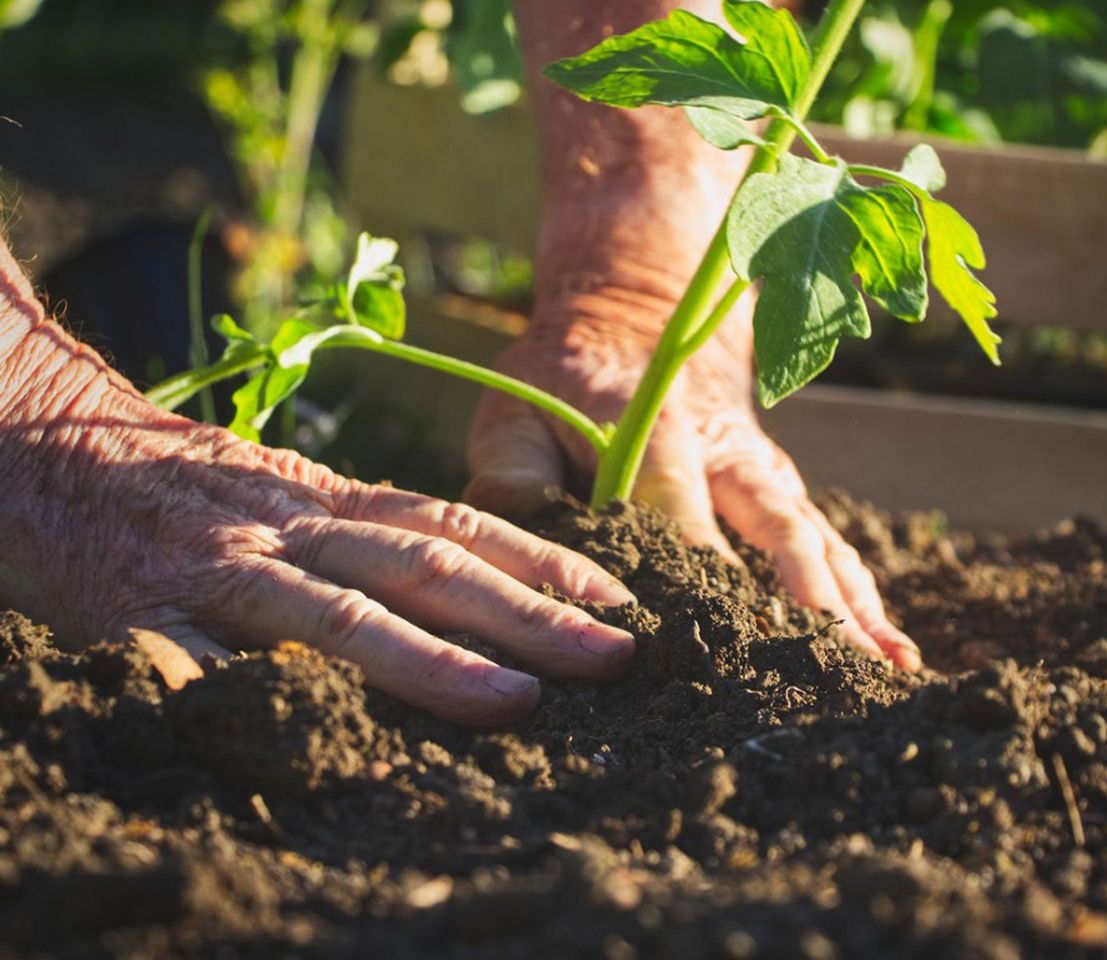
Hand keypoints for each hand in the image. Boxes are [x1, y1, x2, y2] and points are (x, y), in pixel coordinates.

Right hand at [0, 332, 635, 724]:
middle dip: (528, 615)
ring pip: (338, 615)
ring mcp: (221, 568)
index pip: (455, 524)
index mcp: (325, 497)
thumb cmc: (173, 478)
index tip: (619, 600)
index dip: (542, 562)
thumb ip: (354, 530)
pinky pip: (197, 667)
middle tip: (615, 656)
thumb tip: (464, 586)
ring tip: (515, 701)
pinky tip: (312, 748)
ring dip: (431, 662)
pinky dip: (254, 705)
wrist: (38, 436)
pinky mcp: (139, 612)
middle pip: (425, 567)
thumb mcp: (278, 486)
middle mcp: (291, 527)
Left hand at [465, 291, 921, 670]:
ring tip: (888, 668)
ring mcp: (764, 471)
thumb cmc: (565, 381)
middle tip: (834, 668)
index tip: (717, 642)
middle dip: (809, 600)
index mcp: (658, 432)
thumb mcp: (516, 412)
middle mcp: (728, 453)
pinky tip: (889, 650)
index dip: (701, 573)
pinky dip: (861, 595)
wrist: (640, 318)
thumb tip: (522, 558)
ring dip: (853, 604)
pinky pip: (828, 542)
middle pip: (778, 529)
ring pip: (818, 540)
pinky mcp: (781, 488)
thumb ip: (512, 480)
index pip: (681, 512)